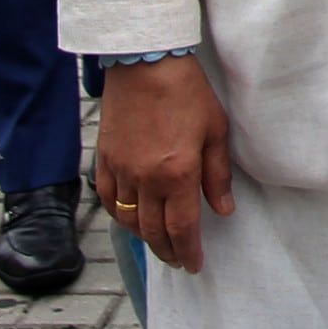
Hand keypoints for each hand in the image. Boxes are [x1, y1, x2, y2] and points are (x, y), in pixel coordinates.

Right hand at [94, 55, 235, 274]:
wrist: (145, 63)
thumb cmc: (187, 92)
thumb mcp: (215, 131)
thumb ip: (218, 175)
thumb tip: (223, 210)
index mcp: (178, 174)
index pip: (182, 228)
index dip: (188, 252)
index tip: (194, 265)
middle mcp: (145, 179)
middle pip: (153, 231)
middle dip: (167, 251)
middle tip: (178, 260)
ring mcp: (121, 170)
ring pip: (129, 220)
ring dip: (144, 238)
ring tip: (158, 244)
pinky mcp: (104, 158)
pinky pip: (107, 199)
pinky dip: (119, 216)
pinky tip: (131, 219)